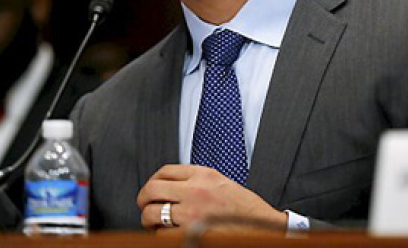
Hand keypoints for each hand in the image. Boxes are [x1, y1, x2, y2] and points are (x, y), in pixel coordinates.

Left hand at [137, 165, 287, 230]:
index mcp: (203, 175)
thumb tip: (174, 184)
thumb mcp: (222, 183)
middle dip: (143, 199)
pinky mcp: (191, 233)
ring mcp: (192, 213)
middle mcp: (195, 191)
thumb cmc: (246, 210)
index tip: (152, 188)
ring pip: (153, 214)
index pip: (165, 171)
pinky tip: (166, 236)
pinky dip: (161, 236)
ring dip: (149, 220)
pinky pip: (163, 235)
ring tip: (153, 224)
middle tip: (144, 206)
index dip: (153, 180)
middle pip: (152, 189)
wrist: (263, 228)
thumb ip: (198, 180)